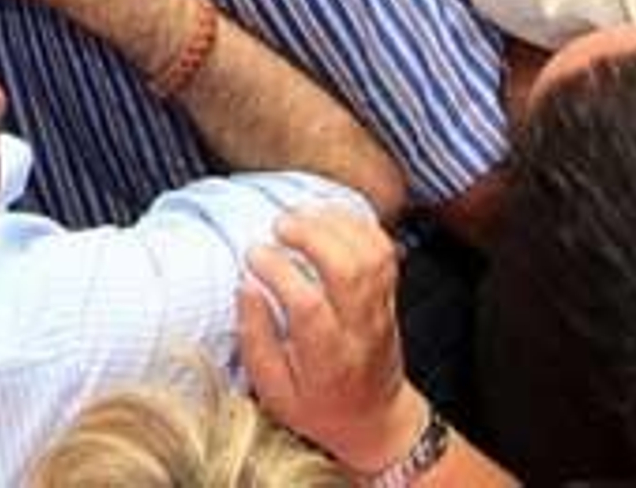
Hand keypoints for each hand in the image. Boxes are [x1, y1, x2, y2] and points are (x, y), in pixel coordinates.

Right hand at [239, 208, 422, 472]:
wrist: (375, 420)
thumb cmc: (319, 405)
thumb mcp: (275, 391)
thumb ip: (256, 339)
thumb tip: (246, 286)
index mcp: (328, 358)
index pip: (309, 304)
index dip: (278, 271)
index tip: (253, 256)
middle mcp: (360, 329)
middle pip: (348, 269)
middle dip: (311, 236)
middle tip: (279, 226)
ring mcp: (380, 308)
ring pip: (370, 253)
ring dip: (334, 223)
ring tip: (300, 215)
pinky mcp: (389, 293)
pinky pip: (383, 248)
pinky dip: (357, 223)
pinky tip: (327, 216)